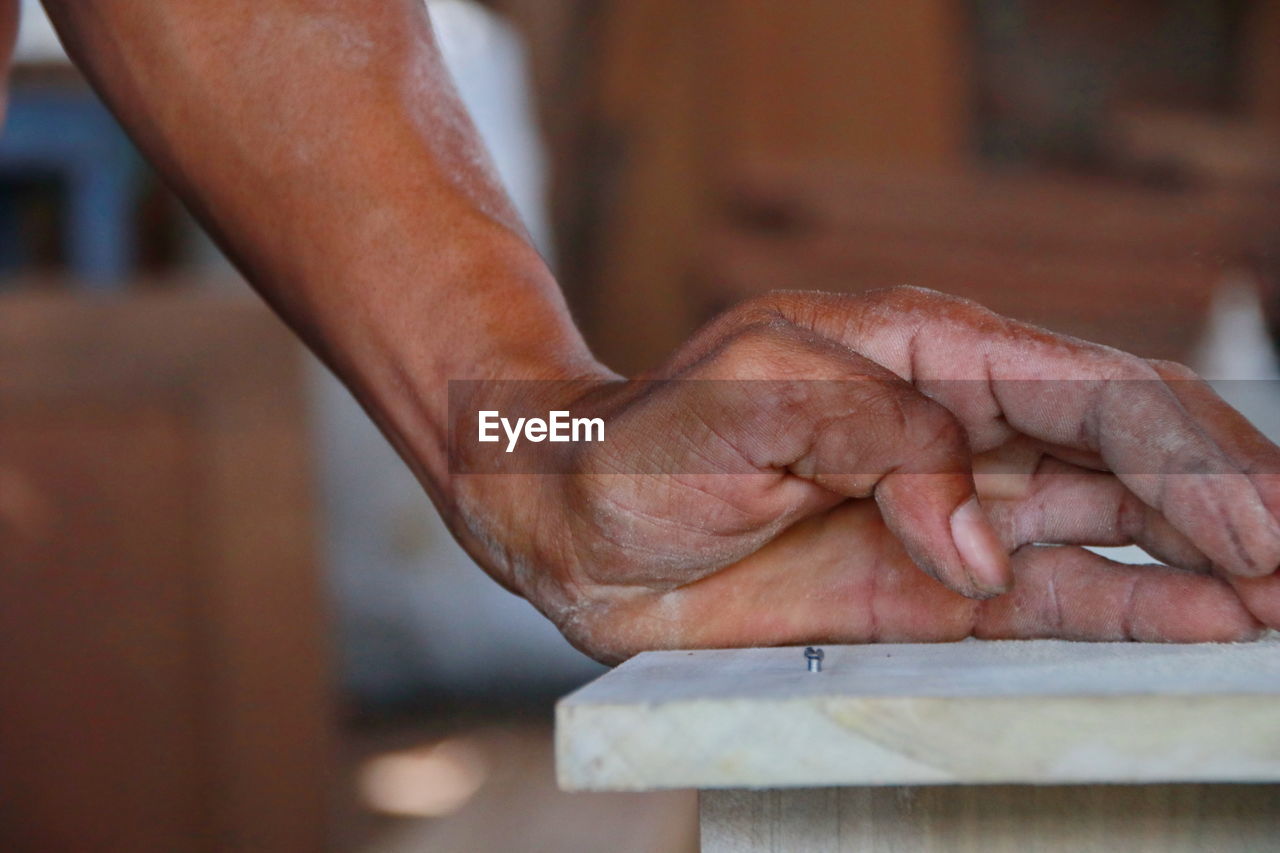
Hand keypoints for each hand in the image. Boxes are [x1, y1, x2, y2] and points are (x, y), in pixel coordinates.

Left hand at [449, 287, 1279, 661]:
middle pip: (1126, 453)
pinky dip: (1124, 611)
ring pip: (1105, 530)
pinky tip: (1199, 627)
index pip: (1091, 389)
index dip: (1185, 451)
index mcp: (927, 350)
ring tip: (1277, 600)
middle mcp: (959, 426)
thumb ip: (880, 443)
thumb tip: (979, 543)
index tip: (1255, 520)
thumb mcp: (748, 399)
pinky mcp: (926, 587)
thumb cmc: (648, 440)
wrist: (579, 522)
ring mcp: (951, 511)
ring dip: (1198, 563)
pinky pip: (1042, 599)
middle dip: (1222, 500)